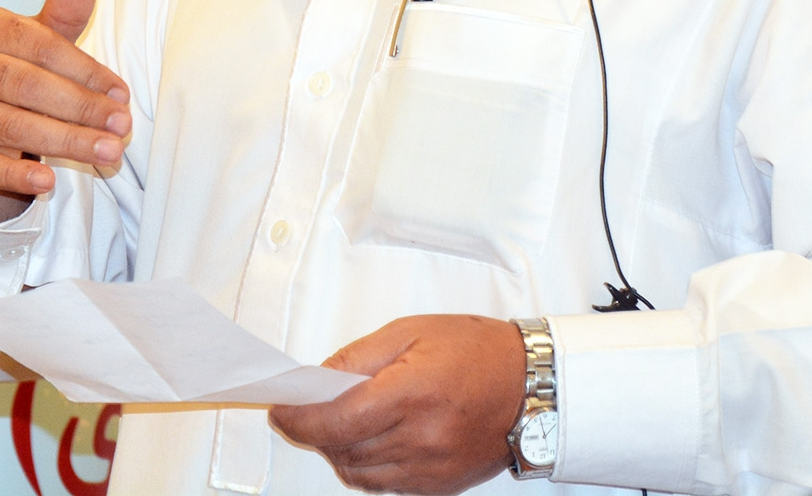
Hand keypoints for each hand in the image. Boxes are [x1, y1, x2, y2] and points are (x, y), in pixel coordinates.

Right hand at [0, 0, 131, 223]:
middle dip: (79, 107)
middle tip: (122, 127)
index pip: (38, 45)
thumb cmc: (15, 72)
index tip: (122, 94)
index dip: (84, 70)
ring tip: (105, 153)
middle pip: (23, 85)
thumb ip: (64, 10)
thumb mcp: (37, 39)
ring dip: (61, 141)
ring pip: (5, 124)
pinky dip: (14, 173)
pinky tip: (47, 182)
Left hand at [271, 315, 523, 493]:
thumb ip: (359, 357)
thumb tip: (319, 379)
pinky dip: (366, 466)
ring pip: (359, 473)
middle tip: (309, 407)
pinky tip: (371, 441)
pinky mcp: (439, 485)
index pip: (336, 420)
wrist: (531, 385)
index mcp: (412, 393)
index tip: (280, 408)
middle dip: (315, 430)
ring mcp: (430, 468)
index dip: (298, 419)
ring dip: (338, 450)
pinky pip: (385, 485)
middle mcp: (421, 438)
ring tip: (342, 422)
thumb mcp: (412, 331)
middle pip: (342, 449)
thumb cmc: (476, 350)